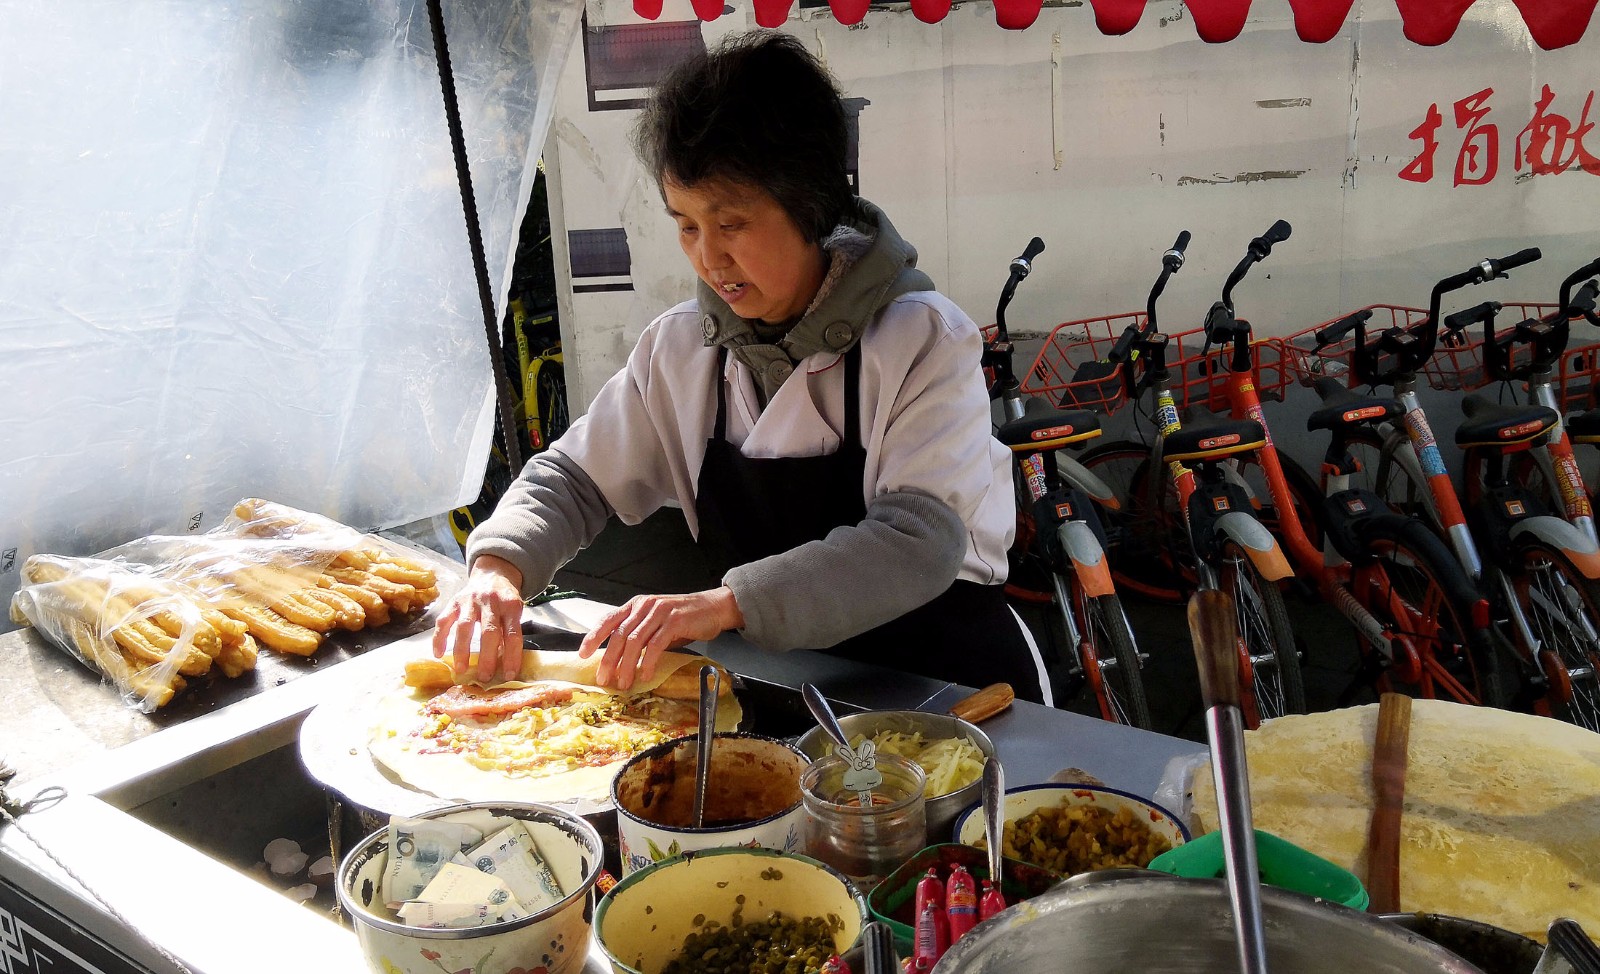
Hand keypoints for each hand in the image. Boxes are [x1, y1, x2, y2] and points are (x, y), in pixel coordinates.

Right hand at [431, 555, 525, 682]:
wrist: (493, 574)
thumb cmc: (505, 600)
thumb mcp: (515, 612)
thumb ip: (510, 632)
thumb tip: (505, 663)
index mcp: (511, 606)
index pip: (513, 634)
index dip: (512, 656)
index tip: (509, 675)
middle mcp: (490, 602)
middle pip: (489, 631)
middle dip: (487, 657)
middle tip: (484, 677)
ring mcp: (471, 601)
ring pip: (465, 626)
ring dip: (462, 650)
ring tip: (461, 670)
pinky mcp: (454, 602)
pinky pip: (444, 620)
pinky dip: (439, 637)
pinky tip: (438, 654)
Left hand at [578, 587, 743, 689]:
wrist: (713, 607)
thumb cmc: (684, 617)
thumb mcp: (656, 621)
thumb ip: (639, 633)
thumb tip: (618, 657)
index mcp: (636, 605)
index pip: (608, 620)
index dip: (593, 637)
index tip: (583, 654)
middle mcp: (645, 606)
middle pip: (620, 634)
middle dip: (609, 659)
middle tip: (603, 678)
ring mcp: (660, 613)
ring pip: (636, 641)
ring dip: (627, 665)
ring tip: (624, 682)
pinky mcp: (675, 622)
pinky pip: (656, 645)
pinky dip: (648, 662)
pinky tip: (645, 675)